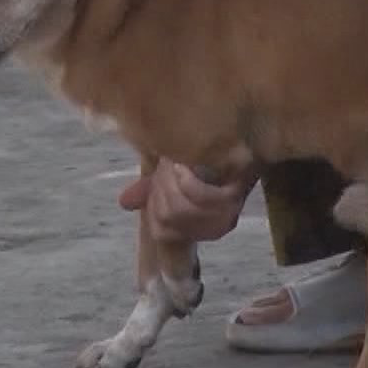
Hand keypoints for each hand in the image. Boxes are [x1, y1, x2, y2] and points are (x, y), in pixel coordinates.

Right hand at [117, 160, 256, 243]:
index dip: (154, 204)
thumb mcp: (173, 174)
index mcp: (197, 227)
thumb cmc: (208, 158)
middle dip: (160, 186)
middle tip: (168, 165)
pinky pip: (198, 198)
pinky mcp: (234, 200)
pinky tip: (185, 165)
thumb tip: (124, 202)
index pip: (159, 230)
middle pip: (166, 216)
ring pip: (177, 208)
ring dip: (171, 180)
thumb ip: (151, 189)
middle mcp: (212, 228)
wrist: (243, 137)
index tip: (160, 180)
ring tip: (177, 162)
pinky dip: (187, 179)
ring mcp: (225, 215)